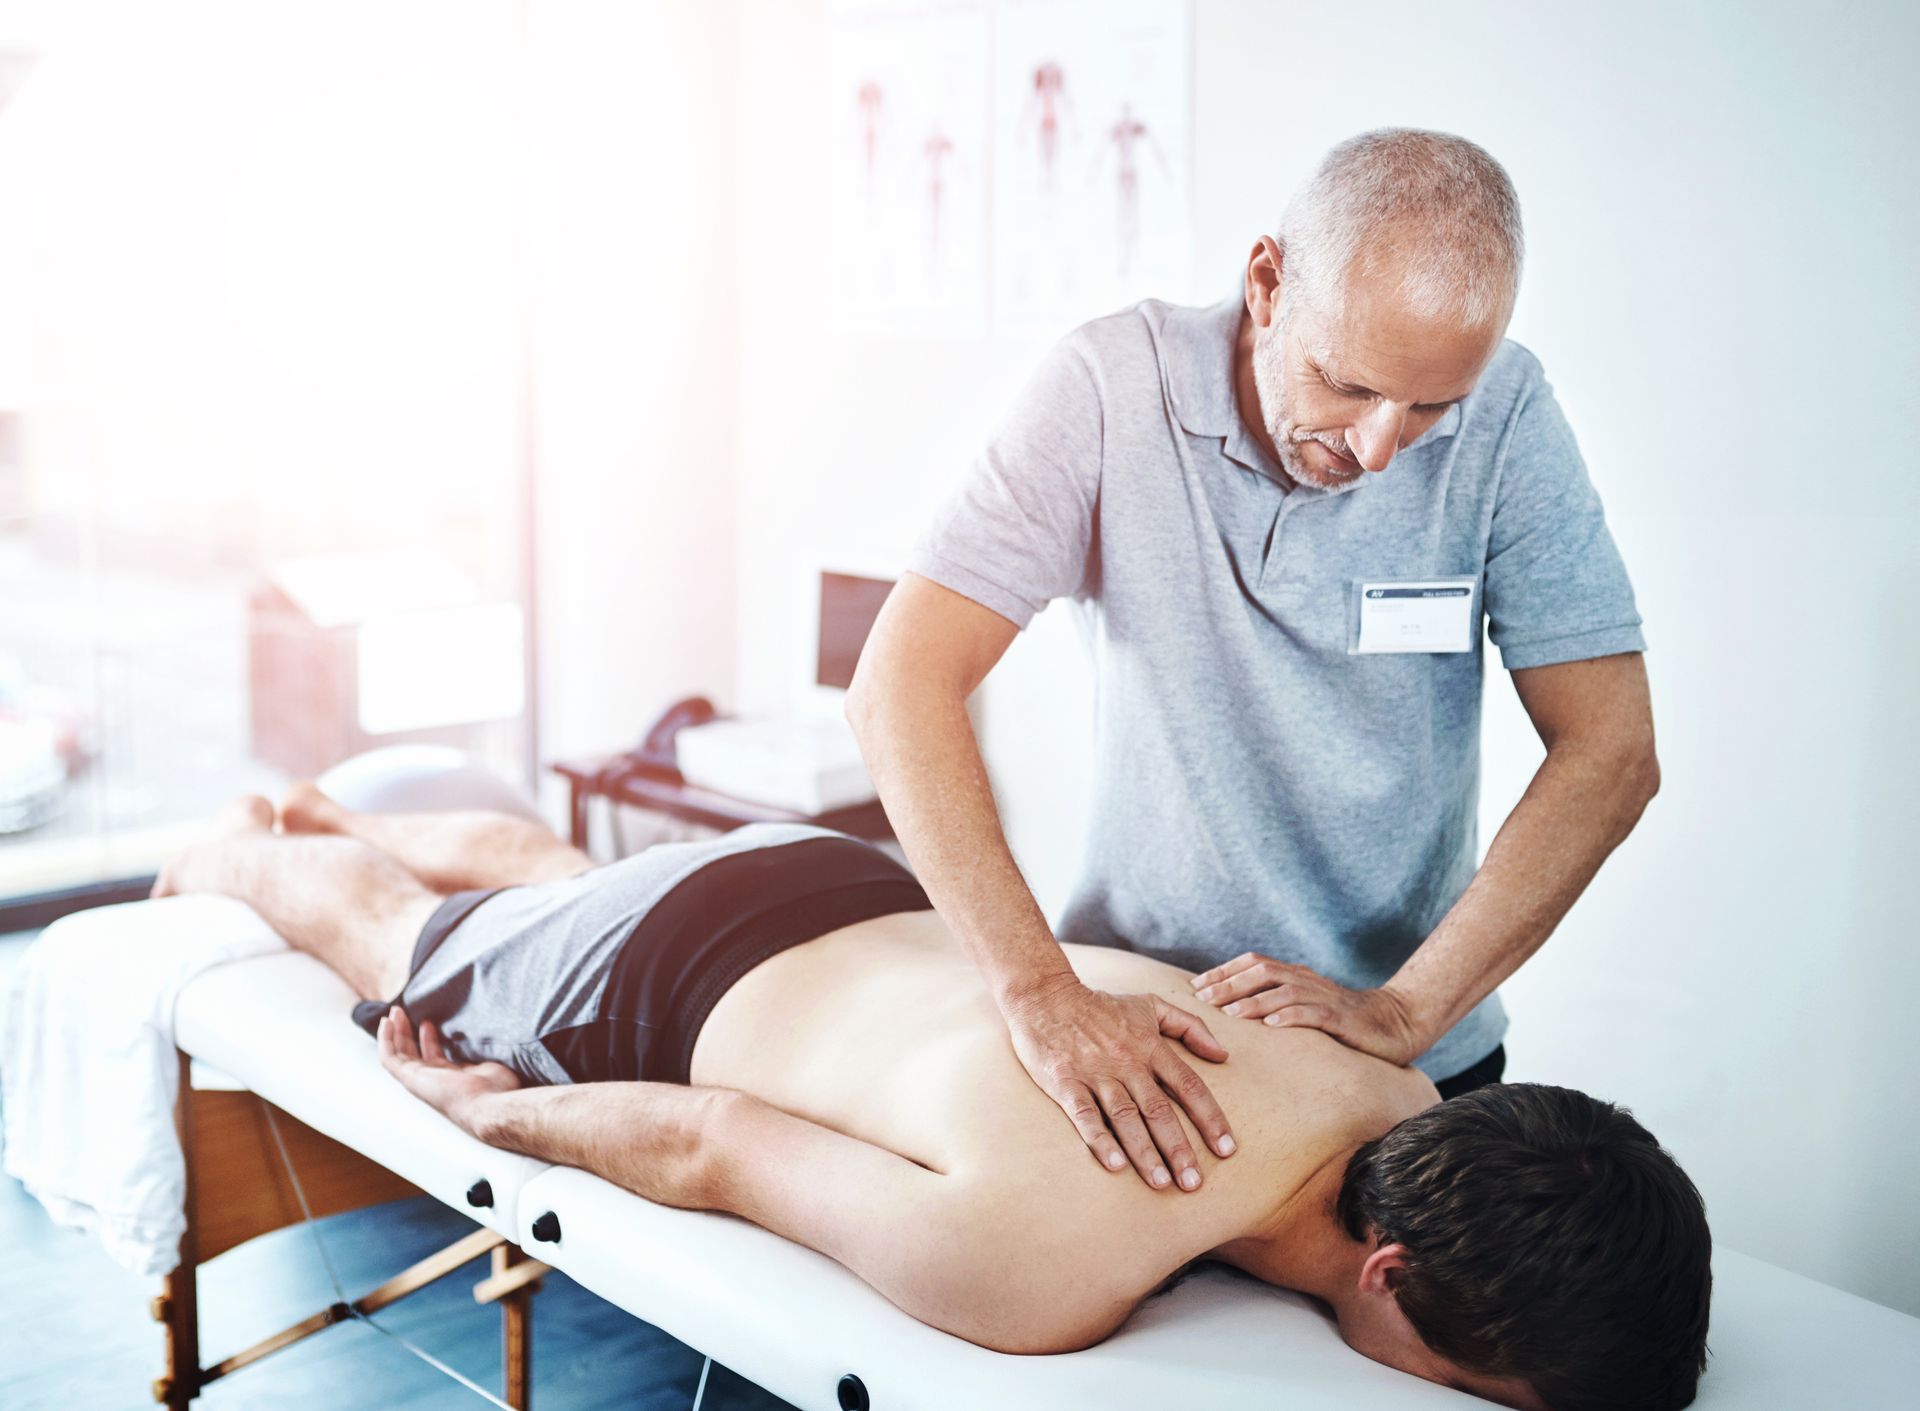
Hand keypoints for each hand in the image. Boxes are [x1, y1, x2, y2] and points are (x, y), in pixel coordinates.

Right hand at [377, 1006, 522, 1134]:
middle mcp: (435, 1081)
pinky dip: (385, 1040)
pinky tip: (386, 1022)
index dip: (428, 1039)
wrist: (490, 1105)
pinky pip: (390, 1058)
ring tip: (395, 1011)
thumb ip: (487, 1054)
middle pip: (415, 1054)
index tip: (428, 1021)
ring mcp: (421, 1081)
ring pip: (400, 1054)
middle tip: (406, 1012)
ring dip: (395, 1032)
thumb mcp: (493, 1064)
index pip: (435, 1057)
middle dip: (409, 1032)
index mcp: (454, 1079)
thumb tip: (493, 1038)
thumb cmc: (499, 1090)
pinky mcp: (411, 1079)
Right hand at [1002, 974, 1235, 1191]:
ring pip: (1125, 1117)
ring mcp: (1096, 1073)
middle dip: (1179, 1148)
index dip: (1210, 1118)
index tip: (1227, 1148)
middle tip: (1193, 1183)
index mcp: (1150, 1046)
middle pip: (1159, 1110)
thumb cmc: (1102, 1005)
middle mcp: (1127, 1062)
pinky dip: (1100, 1139)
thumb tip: (1223, 1054)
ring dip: (1144, 1152)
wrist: (1046, 996)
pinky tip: (1115, 1165)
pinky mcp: (1065, 1082)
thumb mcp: (1151, 1005)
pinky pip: (1085, 1115)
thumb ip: (1190, 1026)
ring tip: (1161, 1183)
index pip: (1189, 1086)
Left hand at [1190, 954, 1422, 1066]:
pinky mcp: (1342, 1018)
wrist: (1395, 1023)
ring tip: (1229, 1013)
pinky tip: (1272, 1026)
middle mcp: (1306, 980)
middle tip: (1202, 999)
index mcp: (1296, 975)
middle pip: (1262, 972)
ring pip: (1283, 992)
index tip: (1195, 986)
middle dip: (1229, 984)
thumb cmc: (1344, 1019)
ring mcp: (1325, 997)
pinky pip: (1314, 1014)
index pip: (1253, 963)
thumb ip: (1277, 1001)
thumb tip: (1232, 1009)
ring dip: (1253, 1001)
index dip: (1223, 971)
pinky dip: (1291, 1017)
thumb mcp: (1307, 1004)